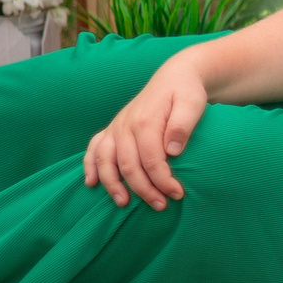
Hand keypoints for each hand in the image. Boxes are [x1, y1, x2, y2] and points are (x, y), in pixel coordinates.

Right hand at [83, 57, 204, 209]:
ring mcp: (116, 127)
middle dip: (143, 189)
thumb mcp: (193, 104)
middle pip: (128, 165)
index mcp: (146, 121)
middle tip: (160, 206)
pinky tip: (91, 183)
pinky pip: (94, 148)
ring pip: (106, 160)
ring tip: (124, 204)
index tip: (177, 194)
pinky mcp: (113, 129)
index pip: (151, 159)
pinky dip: (90, 166)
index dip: (163, 180)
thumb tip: (172, 152)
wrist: (175, 76)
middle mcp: (126, 125)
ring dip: (112, 184)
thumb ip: (182, 125)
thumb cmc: (186, 92)